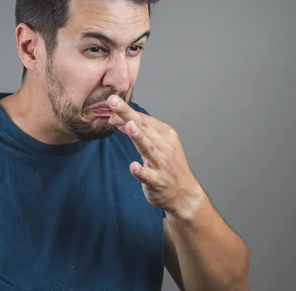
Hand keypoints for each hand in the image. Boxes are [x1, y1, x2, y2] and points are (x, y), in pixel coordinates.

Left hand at [107, 95, 204, 219]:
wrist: (185, 194)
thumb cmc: (168, 165)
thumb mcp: (157, 145)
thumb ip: (139, 132)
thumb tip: (119, 119)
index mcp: (165, 134)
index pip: (143, 119)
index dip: (125, 112)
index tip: (110, 103)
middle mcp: (165, 146)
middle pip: (143, 128)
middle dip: (127, 114)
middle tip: (113, 100)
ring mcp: (162, 164)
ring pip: (148, 148)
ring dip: (138, 137)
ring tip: (129, 126)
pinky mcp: (158, 181)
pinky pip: (148, 176)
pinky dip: (141, 171)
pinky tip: (133, 166)